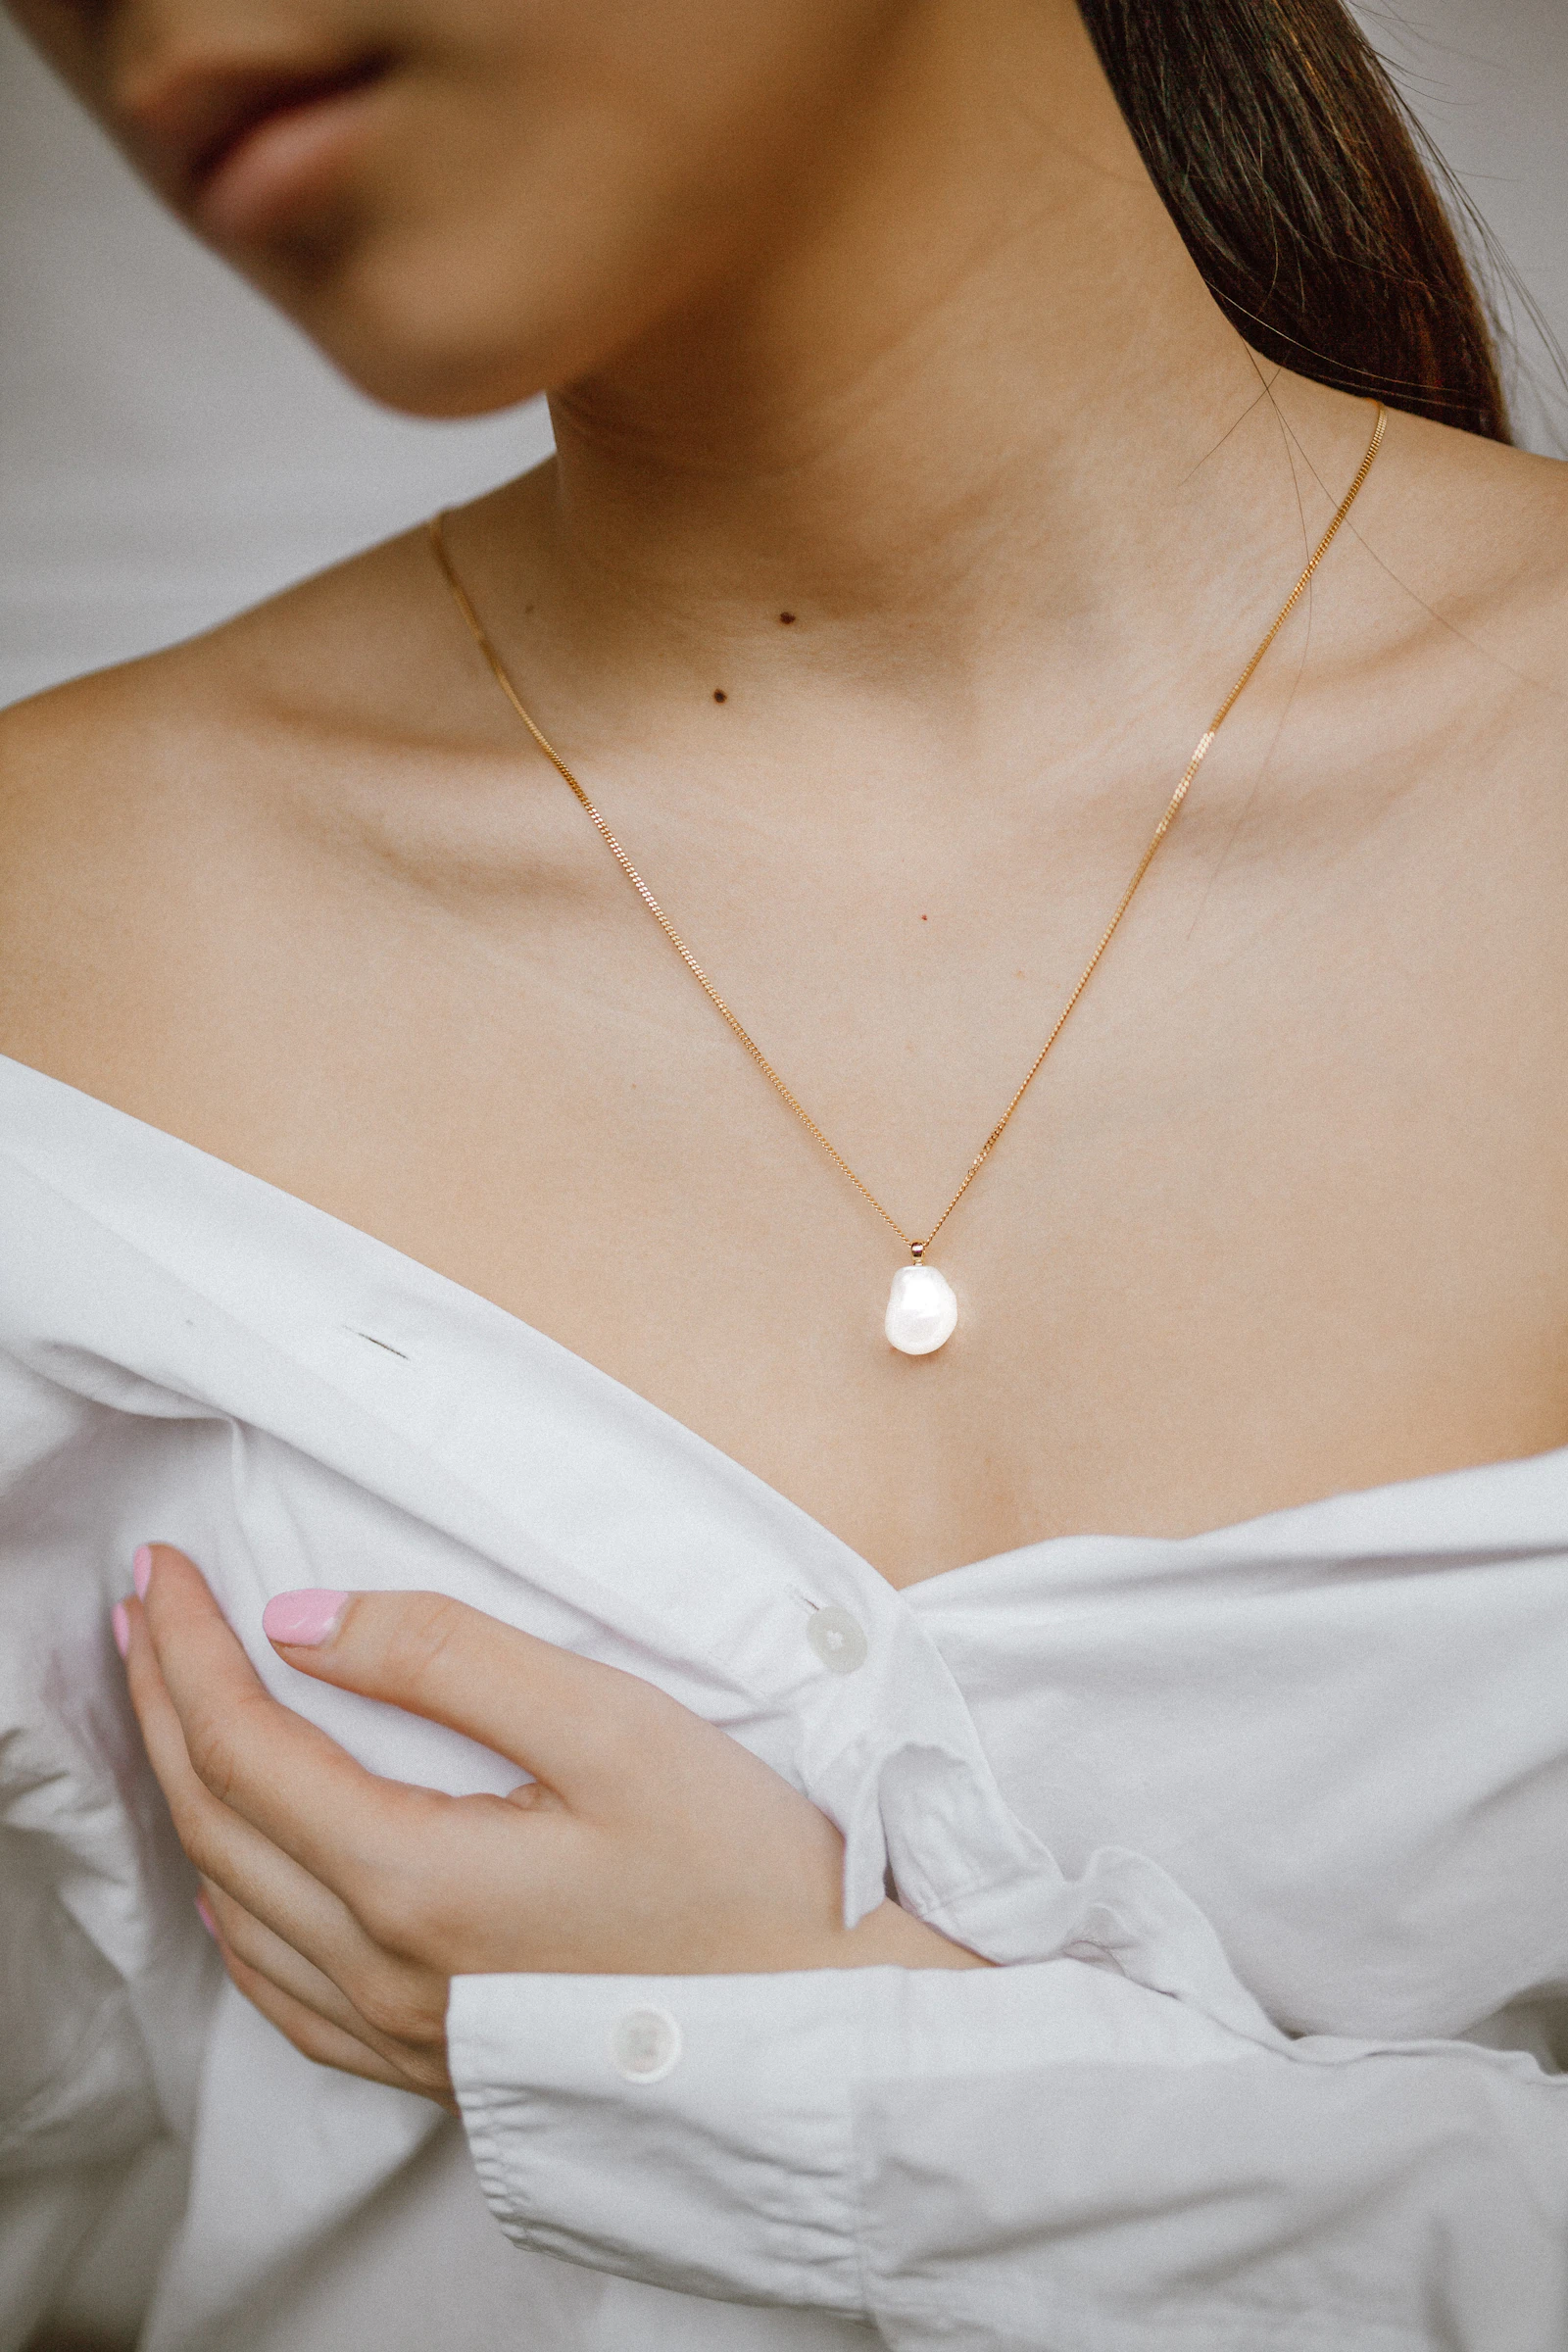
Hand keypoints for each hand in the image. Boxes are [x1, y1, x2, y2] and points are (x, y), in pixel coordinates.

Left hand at [118, 1546, 984, 2108]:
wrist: (823, 2028)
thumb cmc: (740, 1872)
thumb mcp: (612, 1726)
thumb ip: (452, 1660)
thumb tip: (304, 1622)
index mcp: (413, 1878)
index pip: (246, 1744)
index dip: (191, 1647)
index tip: (167, 1567)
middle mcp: (383, 1969)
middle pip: (217, 1821)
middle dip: (164, 1704)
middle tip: (140, 1612)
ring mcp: (404, 2031)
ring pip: (236, 1906)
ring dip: (186, 1794)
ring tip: (171, 1709)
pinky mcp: (439, 2063)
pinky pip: (282, 1990)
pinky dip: (235, 1907)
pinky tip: (240, 1876)